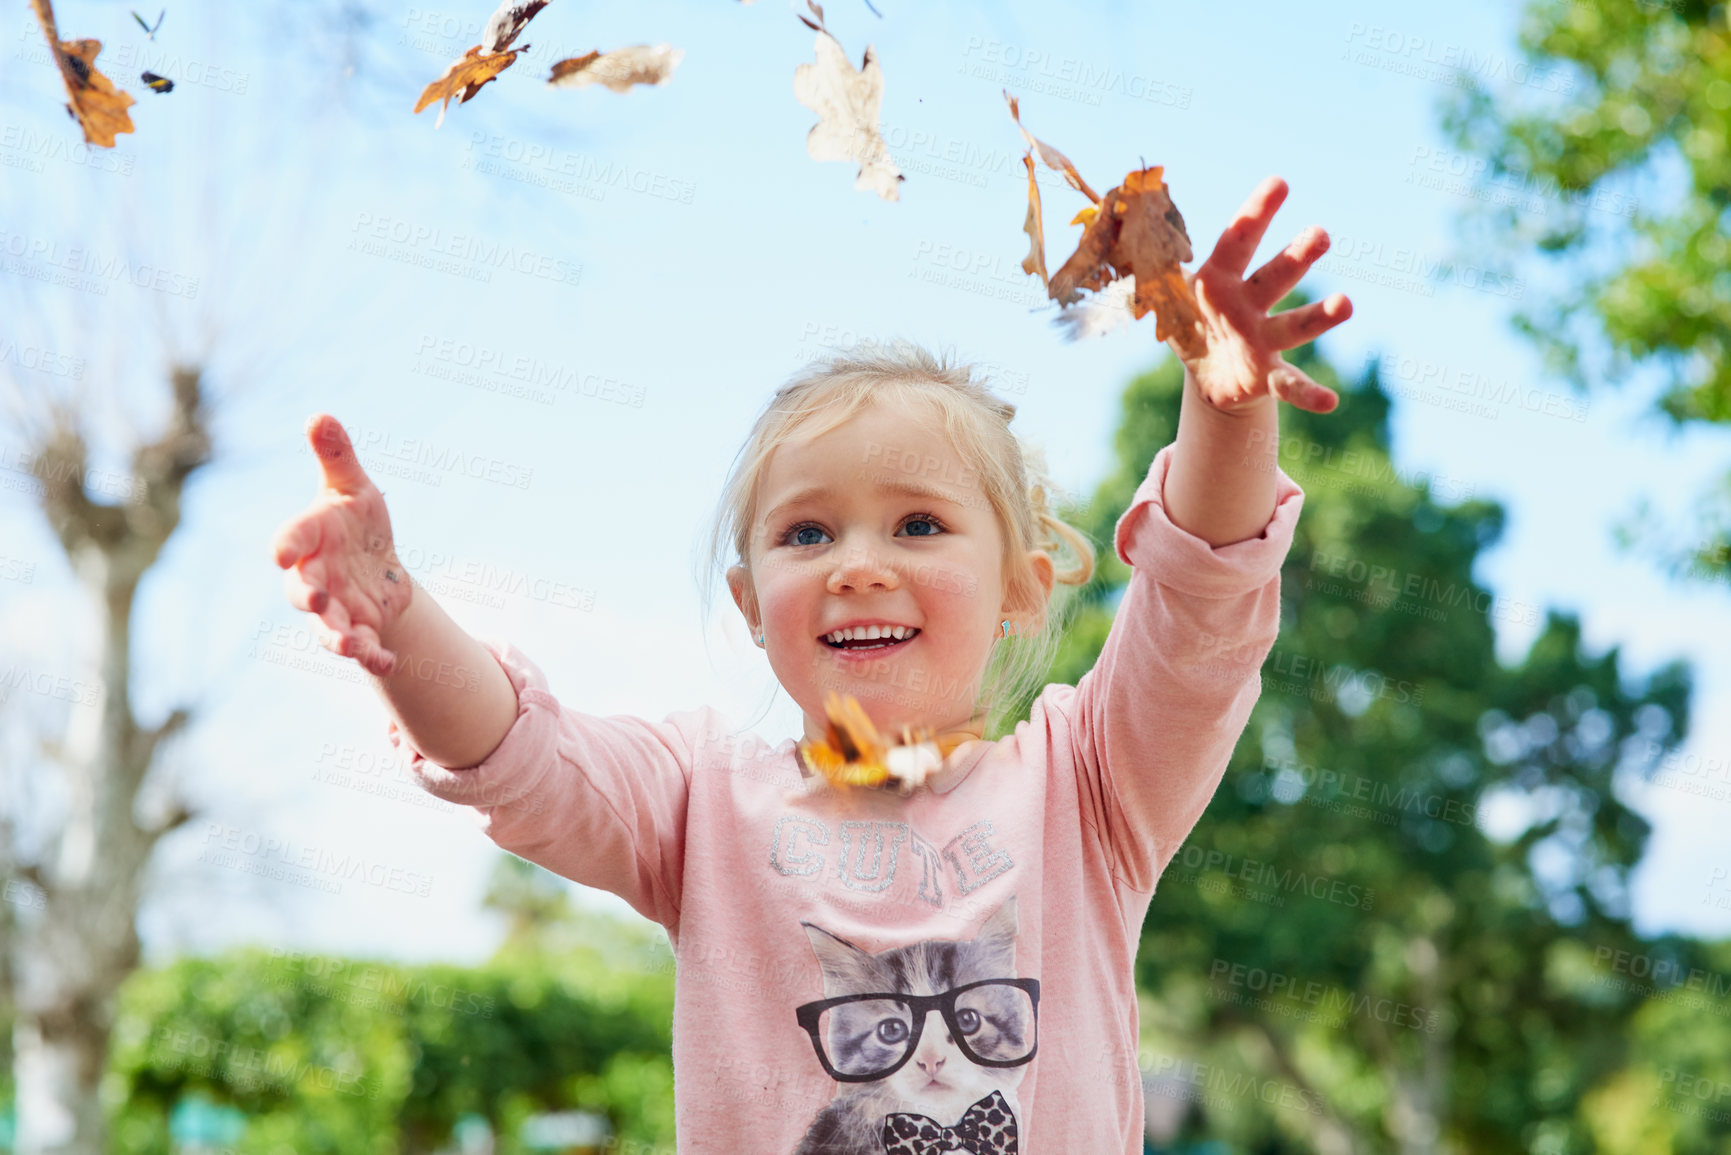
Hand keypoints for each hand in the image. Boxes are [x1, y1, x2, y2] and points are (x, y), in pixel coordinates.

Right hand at [269, 415, 411, 676]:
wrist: (377, 562)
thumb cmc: (357, 519)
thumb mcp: (354, 486)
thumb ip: (337, 457)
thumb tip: (320, 416)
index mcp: (310, 537)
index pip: (291, 539)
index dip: (285, 545)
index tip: (280, 553)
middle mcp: (315, 575)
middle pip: (301, 591)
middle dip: (307, 597)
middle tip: (317, 599)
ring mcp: (335, 607)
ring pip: (327, 629)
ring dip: (337, 640)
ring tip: (351, 648)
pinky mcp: (359, 628)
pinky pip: (361, 647)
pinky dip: (372, 656)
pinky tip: (388, 662)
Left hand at [1171, 175, 1352, 414]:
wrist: (1207, 373)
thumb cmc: (1191, 321)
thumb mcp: (1164, 295)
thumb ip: (1151, 265)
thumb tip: (1119, 228)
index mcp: (1219, 279)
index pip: (1238, 240)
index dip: (1256, 212)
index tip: (1279, 182)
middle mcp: (1249, 304)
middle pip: (1275, 277)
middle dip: (1297, 256)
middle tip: (1320, 233)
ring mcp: (1263, 339)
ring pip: (1293, 326)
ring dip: (1318, 316)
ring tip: (1346, 304)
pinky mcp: (1266, 375)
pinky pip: (1291, 385)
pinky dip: (1309, 394)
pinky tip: (1330, 403)